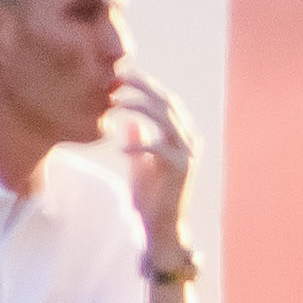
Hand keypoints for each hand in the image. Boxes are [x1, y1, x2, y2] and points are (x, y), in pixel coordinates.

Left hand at [112, 74, 197, 262]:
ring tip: (113, 103)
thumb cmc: (151, 198)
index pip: (166, 101)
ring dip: (138, 105)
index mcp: (181, 137)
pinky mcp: (181, 168)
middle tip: (117, 77)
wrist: (162, 227)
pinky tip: (120, 148)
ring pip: (165, 117)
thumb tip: (128, 122)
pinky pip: (158, 146)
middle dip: (142, 86)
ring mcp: (188, 154)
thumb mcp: (140, 164)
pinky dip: (138, 144)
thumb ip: (138, 142)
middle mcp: (189, 141)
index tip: (121, 76)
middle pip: (167, 102)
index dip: (145, 86)